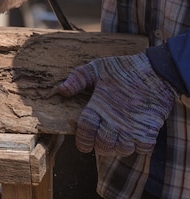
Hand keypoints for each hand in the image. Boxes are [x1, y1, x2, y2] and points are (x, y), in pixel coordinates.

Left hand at [59, 52, 176, 156]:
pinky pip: (142, 149)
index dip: (82, 141)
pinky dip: (138, 146)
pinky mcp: (149, 130)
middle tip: (101, 139)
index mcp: (99, 107)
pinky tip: (134, 136)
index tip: (83, 144)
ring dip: (118, 147)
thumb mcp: (97, 68)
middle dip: (99, 146)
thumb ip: (78, 79)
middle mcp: (114, 121)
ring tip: (117, 138)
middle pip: (103, 146)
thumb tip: (62, 91)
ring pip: (121, 150)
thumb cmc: (124, 69)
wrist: (157, 71)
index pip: (85, 132)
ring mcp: (132, 128)